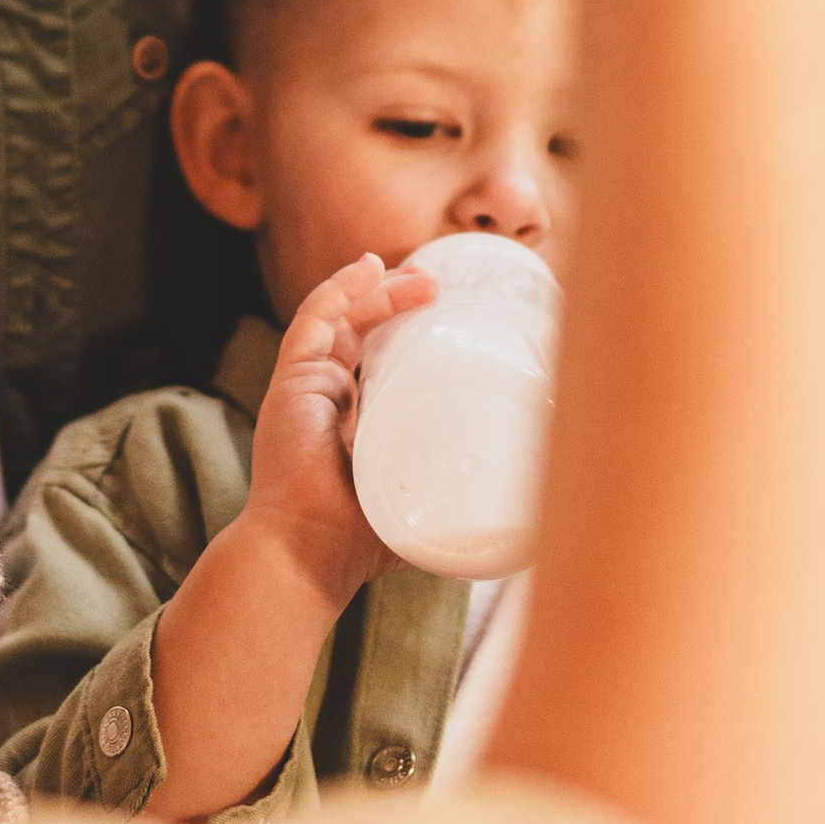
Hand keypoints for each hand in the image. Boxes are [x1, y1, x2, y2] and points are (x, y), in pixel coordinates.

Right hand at [241, 253, 436, 613]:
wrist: (309, 554)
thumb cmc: (361, 543)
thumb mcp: (424, 506)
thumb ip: (461, 497)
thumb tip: (533, 513)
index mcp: (353, 420)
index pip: (378, 357)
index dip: (408, 328)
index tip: (447, 310)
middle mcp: (328, 396)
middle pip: (363, 328)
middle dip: (398, 297)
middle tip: (438, 284)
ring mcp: (308, 387)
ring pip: (342, 317)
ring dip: (381, 289)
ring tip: (422, 275)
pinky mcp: (292, 382)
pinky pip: (313, 320)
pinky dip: (339, 289)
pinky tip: (367, 268)